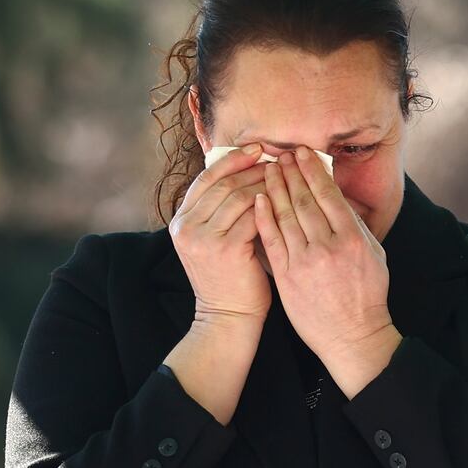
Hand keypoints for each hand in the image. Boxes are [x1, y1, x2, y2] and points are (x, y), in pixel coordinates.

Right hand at [170, 142, 272, 323]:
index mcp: (181, 221)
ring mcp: (203, 238)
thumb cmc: (231, 280)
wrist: (228, 318)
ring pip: (238, 195)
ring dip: (264, 181)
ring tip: (285, 174)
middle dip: (252, 167)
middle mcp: (187, 227)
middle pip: (223, 183)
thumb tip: (249, 173)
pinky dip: (269, 204)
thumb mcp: (216, 242)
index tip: (257, 148)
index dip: (232, 159)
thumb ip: (223, 213)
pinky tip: (285, 197)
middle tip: (278, 157)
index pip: (206, 179)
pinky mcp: (224, 248)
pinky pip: (251, 215)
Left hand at [253, 146, 398, 390]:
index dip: (313, 171)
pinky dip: (264, 217)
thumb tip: (336, 196)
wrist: (352, 337)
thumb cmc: (367, 296)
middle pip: (304, 201)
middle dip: (291, 173)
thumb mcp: (374, 255)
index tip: (303, 153)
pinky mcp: (287, 277)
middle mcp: (328, 247)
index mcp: (352, 239)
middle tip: (281, 154)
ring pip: (286, 216)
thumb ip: (356, 225)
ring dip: (275, 188)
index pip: (328, 195)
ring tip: (267, 169)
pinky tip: (258, 199)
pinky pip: (272, 241)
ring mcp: (305, 262)